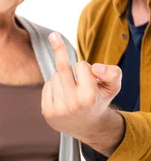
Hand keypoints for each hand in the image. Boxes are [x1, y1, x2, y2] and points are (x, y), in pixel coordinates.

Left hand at [42, 32, 123, 153]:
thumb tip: (96, 67)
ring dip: (62, 78)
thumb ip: (112, 73)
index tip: (89, 75)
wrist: (87, 126)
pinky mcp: (46, 111)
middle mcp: (72, 103)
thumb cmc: (99, 100)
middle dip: (59, 49)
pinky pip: (46, 86)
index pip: (82, 66)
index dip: (86, 67)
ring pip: (55, 77)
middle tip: (53, 35)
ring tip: (71, 91)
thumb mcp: (113, 87)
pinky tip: (62, 97)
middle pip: (63, 68)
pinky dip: (53, 86)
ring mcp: (57, 109)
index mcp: (89, 97)